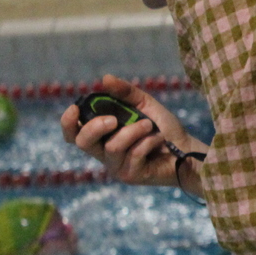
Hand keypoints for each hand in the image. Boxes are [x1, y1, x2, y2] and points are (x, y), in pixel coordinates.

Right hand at [60, 74, 203, 187]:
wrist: (188, 150)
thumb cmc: (164, 129)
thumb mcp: (145, 106)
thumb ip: (126, 93)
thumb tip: (104, 79)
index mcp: (102, 136)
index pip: (74, 134)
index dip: (68, 123)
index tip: (74, 108)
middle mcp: (104, 153)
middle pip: (82, 142)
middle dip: (95, 127)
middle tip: (114, 119)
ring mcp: (117, 166)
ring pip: (112, 147)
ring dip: (133, 132)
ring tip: (149, 126)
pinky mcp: (132, 175)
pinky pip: (133, 154)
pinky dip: (148, 142)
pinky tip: (159, 139)